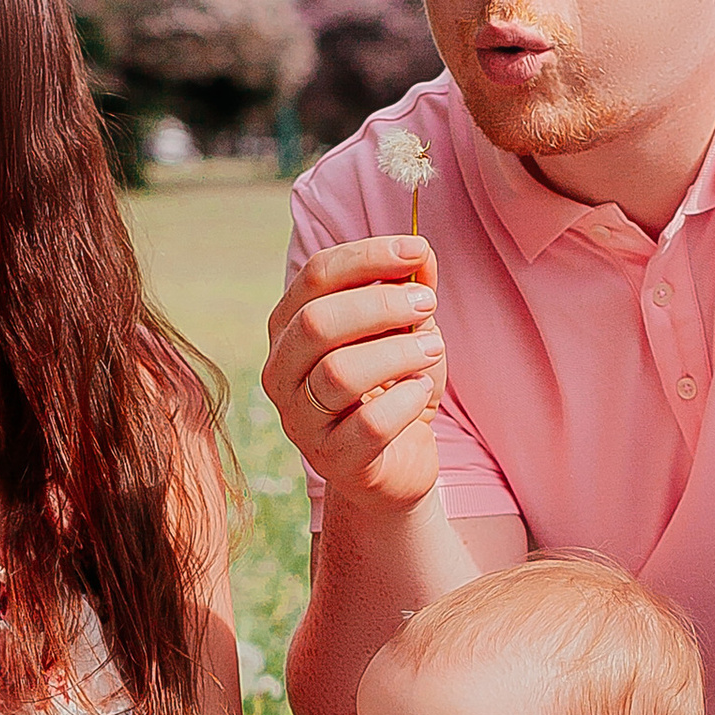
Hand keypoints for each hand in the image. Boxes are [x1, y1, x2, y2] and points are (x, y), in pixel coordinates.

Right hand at [262, 236, 448, 516]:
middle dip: (381, 305)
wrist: (397, 464)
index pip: (315, 276)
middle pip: (317, 322)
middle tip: (428, 304)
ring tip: (433, 349)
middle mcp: (282, 373)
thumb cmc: (394, 389)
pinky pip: (368, 425)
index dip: (366, 257)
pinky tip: (420, 393)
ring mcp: (301, 421)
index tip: (416, 250)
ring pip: (339, 373)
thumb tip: (421, 252)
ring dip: (397, 352)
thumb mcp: (405, 333)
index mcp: (290, 328)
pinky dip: (404, 401)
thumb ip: (409, 292)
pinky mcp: (334, 461)